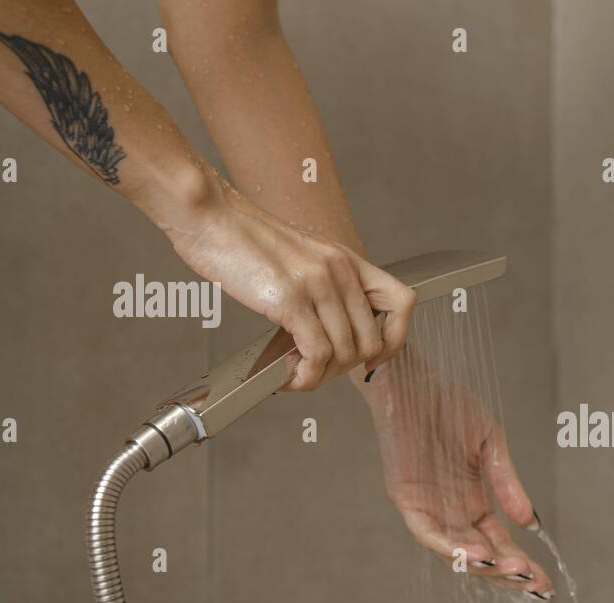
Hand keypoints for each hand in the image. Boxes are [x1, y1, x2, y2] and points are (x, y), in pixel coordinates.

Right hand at [157, 165, 416, 389]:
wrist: (209, 215)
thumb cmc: (244, 239)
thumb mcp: (302, 258)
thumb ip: (326, 288)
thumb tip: (332, 333)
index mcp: (348, 260)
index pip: (403, 303)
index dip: (395, 338)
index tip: (372, 357)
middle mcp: (340, 270)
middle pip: (371, 341)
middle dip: (345, 368)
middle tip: (317, 371)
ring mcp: (317, 283)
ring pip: (345, 353)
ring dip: (321, 376)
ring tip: (297, 374)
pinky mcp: (290, 298)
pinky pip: (316, 354)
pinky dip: (305, 376)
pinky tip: (288, 376)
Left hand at [366, 354, 553, 597]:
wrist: (411, 379)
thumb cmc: (448, 404)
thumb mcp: (490, 445)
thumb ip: (508, 484)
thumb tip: (531, 523)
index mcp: (473, 501)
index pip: (500, 544)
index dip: (522, 564)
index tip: (547, 583)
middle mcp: (450, 512)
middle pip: (480, 557)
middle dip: (508, 575)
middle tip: (535, 586)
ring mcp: (427, 508)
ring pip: (454, 552)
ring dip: (483, 566)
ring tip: (514, 570)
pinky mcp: (405, 498)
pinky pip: (427, 532)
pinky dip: (450, 547)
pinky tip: (478, 553)